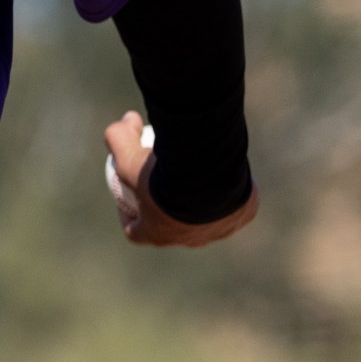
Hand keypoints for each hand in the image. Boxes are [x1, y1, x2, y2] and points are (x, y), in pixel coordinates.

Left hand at [104, 110, 256, 247]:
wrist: (210, 172)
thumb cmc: (163, 169)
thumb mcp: (126, 149)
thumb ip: (117, 137)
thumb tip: (128, 122)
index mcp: (159, 234)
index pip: (136, 232)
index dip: (128, 216)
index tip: (127, 197)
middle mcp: (191, 239)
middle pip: (174, 228)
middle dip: (166, 211)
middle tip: (162, 184)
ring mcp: (220, 230)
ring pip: (208, 217)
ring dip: (200, 203)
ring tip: (195, 179)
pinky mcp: (243, 215)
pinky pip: (235, 201)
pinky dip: (228, 188)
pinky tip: (222, 169)